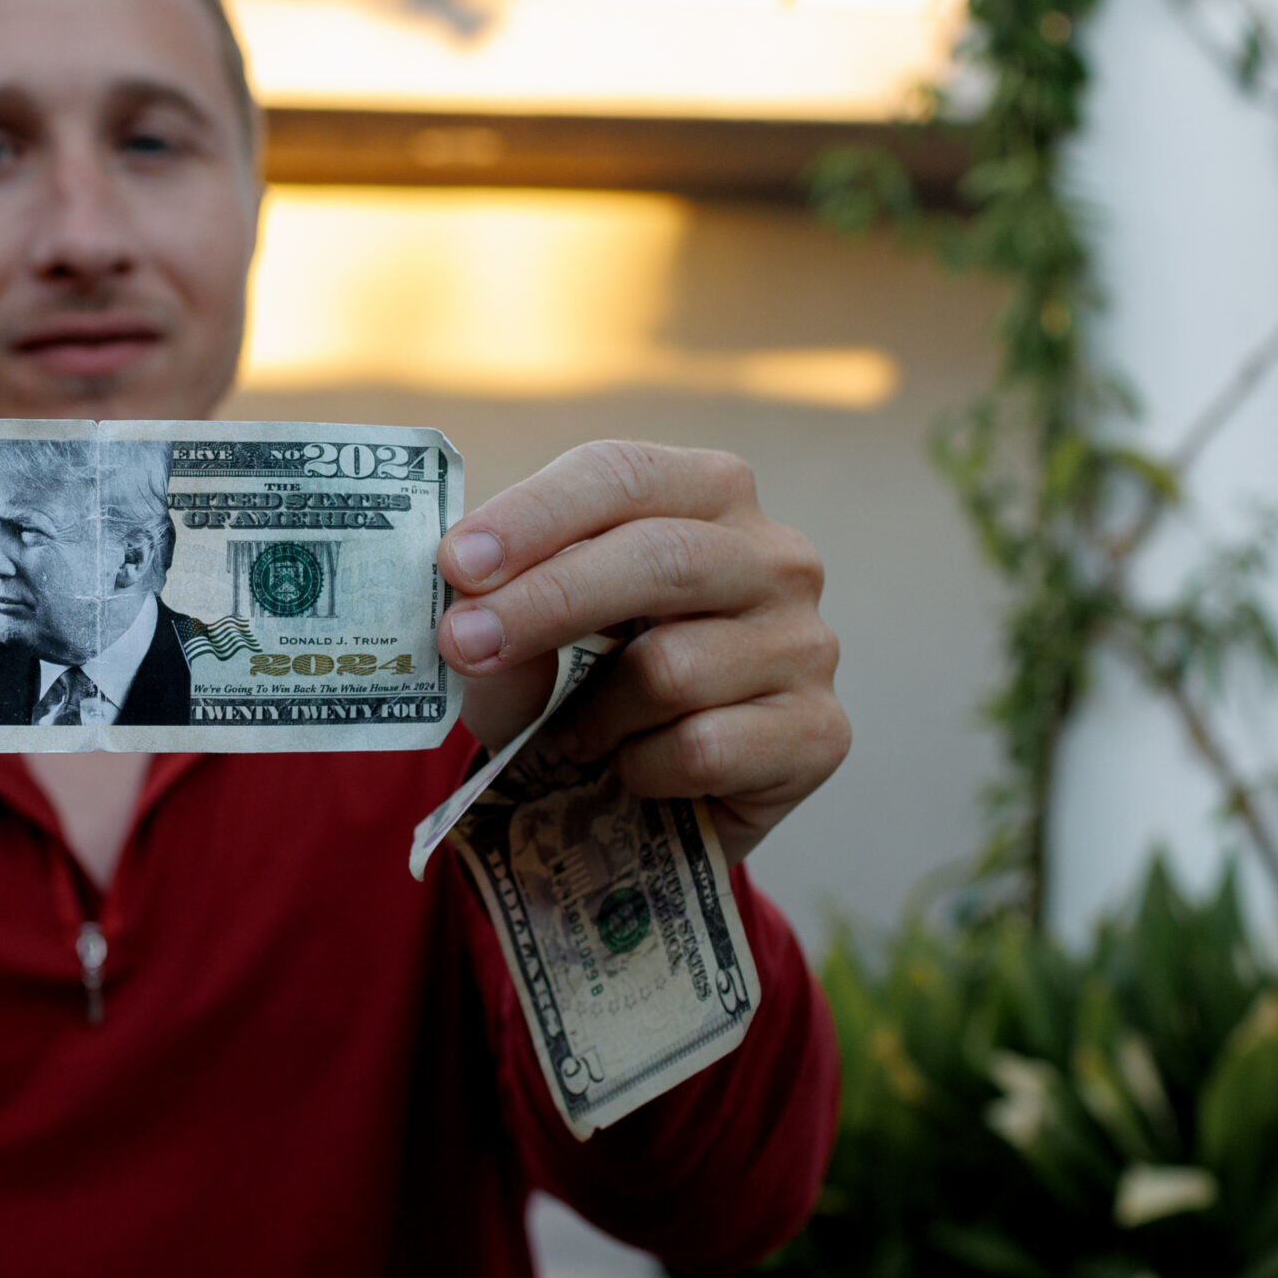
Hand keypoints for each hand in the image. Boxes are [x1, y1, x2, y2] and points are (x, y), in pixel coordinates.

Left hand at [433, 441, 847, 860]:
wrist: (654, 803)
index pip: (620, 475)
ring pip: (674, 668)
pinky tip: (636, 772)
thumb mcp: (524, 642)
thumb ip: (498, 621)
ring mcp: (807, 643)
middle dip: (546, 601)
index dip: (533, 516)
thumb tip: (473, 617)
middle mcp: (774, 556)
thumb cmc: (586, 688)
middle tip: (461, 644)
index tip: (456, 565)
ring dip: (593, 715)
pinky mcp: (822, 732)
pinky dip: (641, 770)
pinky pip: (704, 748)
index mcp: (704, 493)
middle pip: (658, 558)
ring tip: (576, 737)